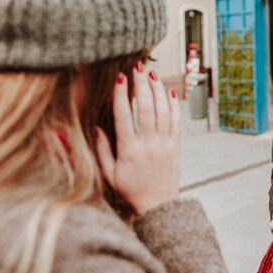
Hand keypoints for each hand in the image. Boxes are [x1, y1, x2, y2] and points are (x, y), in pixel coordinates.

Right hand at [96, 64, 180, 214]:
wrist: (158, 205)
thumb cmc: (131, 191)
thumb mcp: (109, 174)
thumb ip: (102, 150)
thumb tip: (96, 127)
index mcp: (129, 150)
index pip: (124, 115)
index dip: (121, 94)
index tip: (119, 77)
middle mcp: (149, 144)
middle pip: (145, 107)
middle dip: (141, 85)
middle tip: (137, 67)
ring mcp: (164, 144)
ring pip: (163, 111)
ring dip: (158, 90)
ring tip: (152, 74)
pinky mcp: (175, 146)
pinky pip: (176, 121)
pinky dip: (174, 105)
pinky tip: (170, 91)